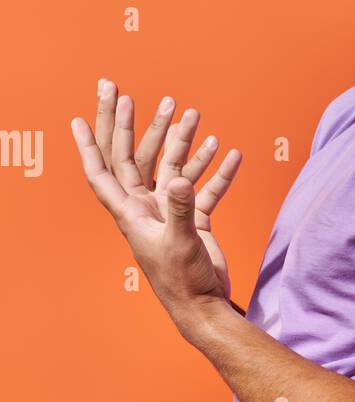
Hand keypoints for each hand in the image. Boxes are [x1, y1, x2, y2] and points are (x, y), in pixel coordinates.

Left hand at [70, 78, 242, 331]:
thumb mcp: (180, 244)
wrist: (205, 307)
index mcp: (132, 213)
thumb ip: (181, 210)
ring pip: (173, 167)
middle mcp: (147, 208)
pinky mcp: (194, 221)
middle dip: (129, 125)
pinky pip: (205, 189)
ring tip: (193, 113)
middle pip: (133, 158)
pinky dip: (217, 172)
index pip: (102, 172)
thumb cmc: (183, 282)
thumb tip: (180, 180)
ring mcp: (171, 213)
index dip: (87, 146)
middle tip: (124, 93)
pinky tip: (230, 154)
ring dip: (182, 142)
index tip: (77, 117)